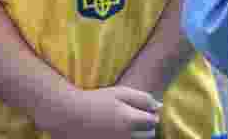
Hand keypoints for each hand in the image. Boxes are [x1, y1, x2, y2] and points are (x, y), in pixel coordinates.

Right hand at [37, 85, 160, 138]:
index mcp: (130, 120)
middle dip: (146, 127)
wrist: (67, 115)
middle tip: (132, 118)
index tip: (142, 110)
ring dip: (136, 135)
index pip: (153, 121)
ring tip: (124, 126)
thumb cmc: (95, 100)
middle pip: (149, 135)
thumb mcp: (120, 93)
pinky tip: (116, 132)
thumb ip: (143, 99)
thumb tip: (160, 107)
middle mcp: (125, 137)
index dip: (150, 114)